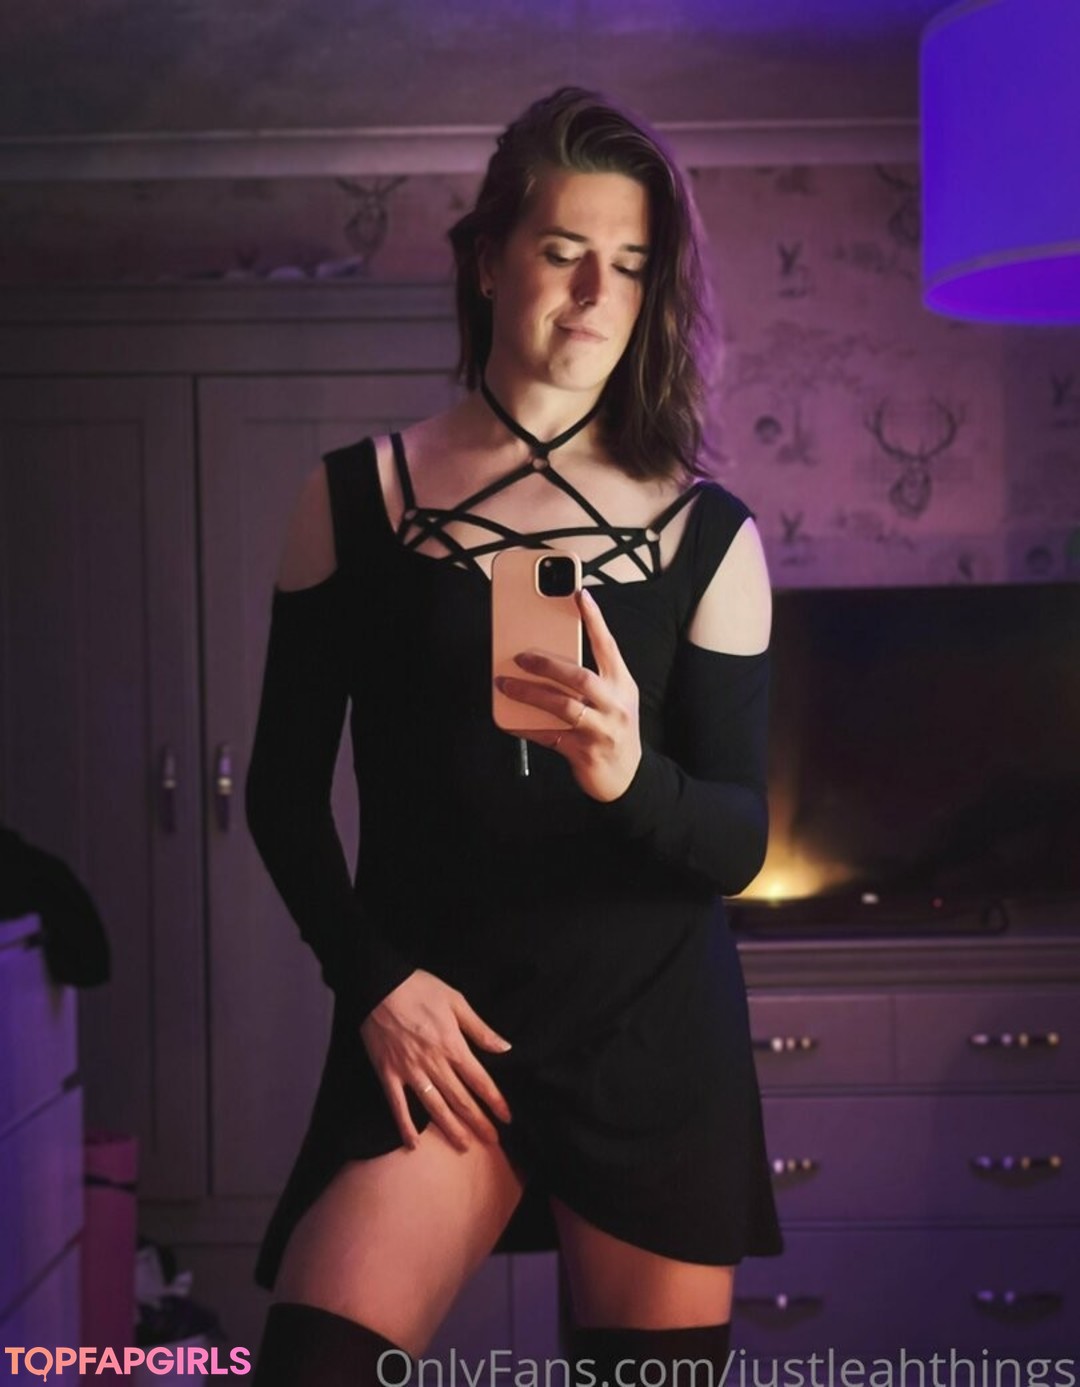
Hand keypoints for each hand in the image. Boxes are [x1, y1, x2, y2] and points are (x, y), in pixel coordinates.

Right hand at [359, 969, 513, 1151]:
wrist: (379, 985)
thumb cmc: (419, 988)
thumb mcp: (456, 1001)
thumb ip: (480, 1029)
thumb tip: (505, 1048)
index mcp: (453, 1046)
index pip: (479, 1081)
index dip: (495, 1101)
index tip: (507, 1117)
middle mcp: (433, 1064)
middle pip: (460, 1100)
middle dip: (478, 1122)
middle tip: (492, 1140)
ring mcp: (409, 1072)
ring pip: (434, 1108)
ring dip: (451, 1129)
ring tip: (464, 1146)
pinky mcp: (387, 1074)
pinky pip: (397, 1106)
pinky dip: (405, 1127)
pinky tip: (413, 1145)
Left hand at [494, 587, 641, 802]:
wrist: (627, 777)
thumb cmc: (612, 728)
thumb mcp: (612, 699)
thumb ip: (590, 678)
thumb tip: (547, 657)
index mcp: (622, 685)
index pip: (608, 646)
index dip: (595, 619)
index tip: (579, 594)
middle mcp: (615, 705)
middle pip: (580, 677)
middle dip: (547, 663)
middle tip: (520, 655)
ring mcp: (601, 730)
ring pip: (563, 706)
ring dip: (530, 693)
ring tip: (504, 684)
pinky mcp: (584, 753)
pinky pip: (549, 736)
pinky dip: (527, 726)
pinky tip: (509, 718)